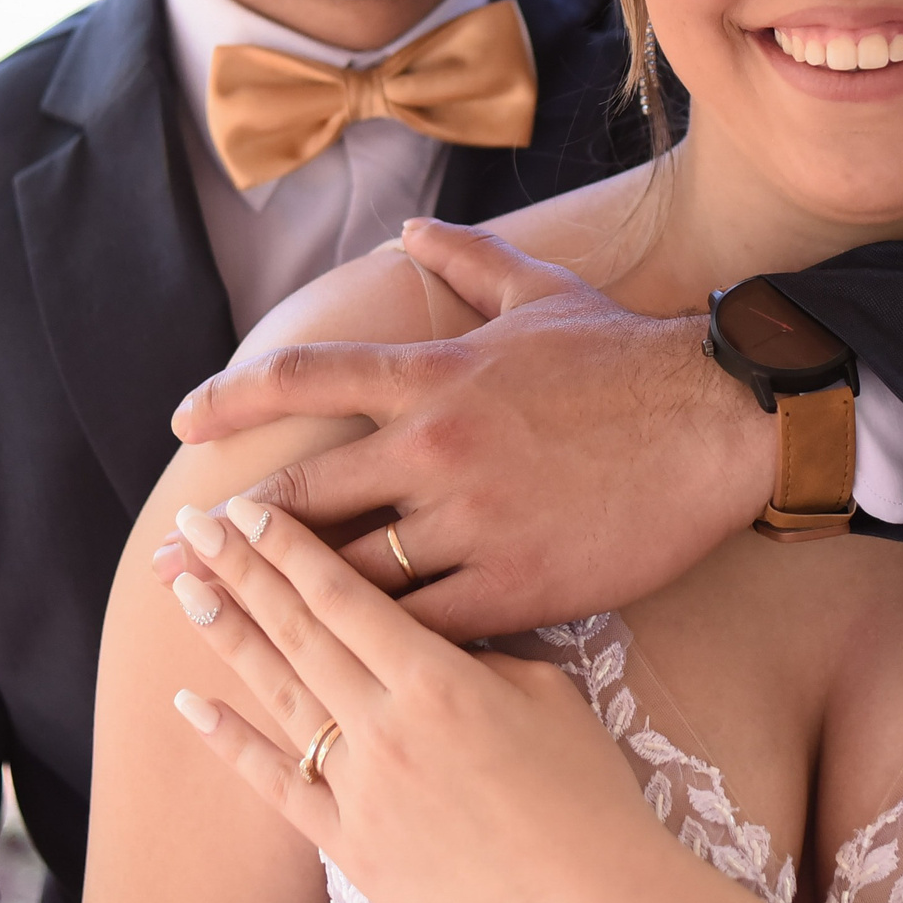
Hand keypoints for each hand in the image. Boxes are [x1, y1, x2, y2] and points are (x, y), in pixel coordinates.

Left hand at [161, 220, 773, 640]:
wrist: (724, 420)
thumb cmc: (634, 356)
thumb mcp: (543, 291)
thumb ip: (468, 260)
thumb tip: (412, 228)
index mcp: (435, 376)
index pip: (303, 379)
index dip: (230, 400)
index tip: (183, 423)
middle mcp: (435, 449)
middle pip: (301, 501)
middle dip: (231, 539)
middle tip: (178, 567)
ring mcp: (472, 522)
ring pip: (351, 578)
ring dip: (293, 608)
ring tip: (242, 635)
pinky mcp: (516, 585)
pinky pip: (425, 630)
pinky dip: (385, 651)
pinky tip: (350, 674)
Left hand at [163, 496, 678, 902]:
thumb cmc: (588, 794)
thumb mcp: (547, 693)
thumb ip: (480, 655)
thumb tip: (435, 635)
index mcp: (439, 679)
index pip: (346, 595)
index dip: (292, 548)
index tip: (249, 509)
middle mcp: (387, 726)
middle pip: (299, 633)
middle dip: (242, 572)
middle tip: (194, 526)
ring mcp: (361, 789)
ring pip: (279, 695)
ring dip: (228, 638)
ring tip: (184, 590)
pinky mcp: (351, 846)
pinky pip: (275, 785)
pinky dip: (230, 743)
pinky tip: (191, 705)